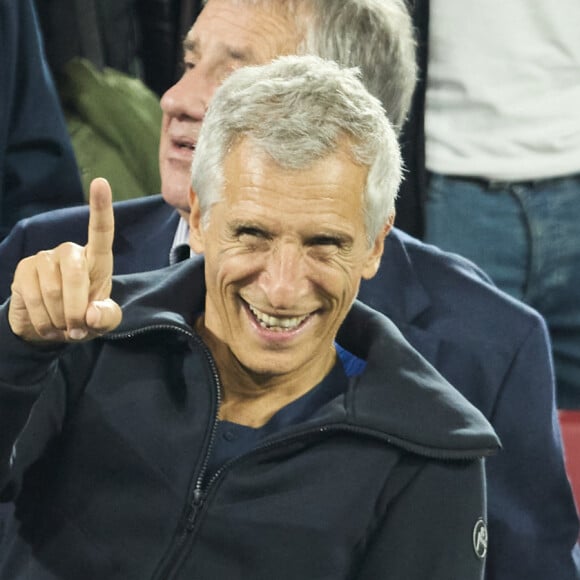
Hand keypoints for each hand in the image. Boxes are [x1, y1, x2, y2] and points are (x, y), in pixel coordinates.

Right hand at [8, 178, 121, 342]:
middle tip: (78, 330)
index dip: (101, 208)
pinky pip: (33, 298)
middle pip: (76, 274)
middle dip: (77, 309)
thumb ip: (107, 317)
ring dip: (59, 319)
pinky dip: (44, 320)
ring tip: (63, 326)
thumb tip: (89, 313)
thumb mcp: (104, 322)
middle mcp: (69, 252)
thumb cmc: (85, 318)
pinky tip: (48, 324)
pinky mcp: (23, 269)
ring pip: (53, 291)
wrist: (52, 328)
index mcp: (96, 260)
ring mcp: (44, 258)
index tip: (101, 182)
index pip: (101, 232)